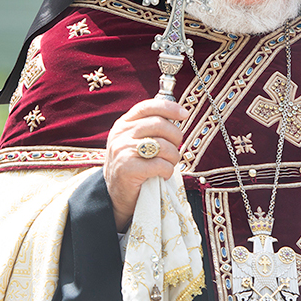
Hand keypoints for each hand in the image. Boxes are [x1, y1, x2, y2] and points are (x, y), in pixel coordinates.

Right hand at [103, 98, 188, 231]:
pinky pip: (160, 164)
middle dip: (175, 137)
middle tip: (175, 148)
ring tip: (168, 164)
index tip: (184, 114)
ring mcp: (123, 150)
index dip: (169, 108)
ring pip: (163, 145)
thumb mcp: (137, 141)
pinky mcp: (127, 168)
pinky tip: (163, 174)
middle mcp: (121, 134)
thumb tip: (178, 114)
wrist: (115, 194)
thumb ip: (151, 127)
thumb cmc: (134, 165)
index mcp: (124, 124)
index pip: (148, 106)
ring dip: (173, 157)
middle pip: (159, 124)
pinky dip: (167, 171)